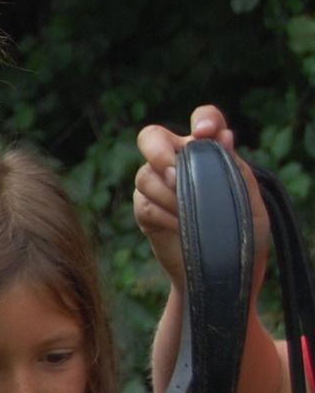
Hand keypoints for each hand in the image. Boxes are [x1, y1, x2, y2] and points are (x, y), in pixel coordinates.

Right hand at [134, 104, 268, 283]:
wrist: (221, 273)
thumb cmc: (241, 236)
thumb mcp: (249, 202)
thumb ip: (236, 170)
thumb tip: (224, 137)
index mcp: (207, 153)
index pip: (204, 120)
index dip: (203, 119)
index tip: (205, 134)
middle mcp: (176, 162)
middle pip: (151, 137)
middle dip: (158, 153)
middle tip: (175, 174)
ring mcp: (156, 185)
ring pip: (145, 175)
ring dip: (167, 195)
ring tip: (188, 214)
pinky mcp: (144, 210)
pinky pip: (143, 203)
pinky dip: (163, 215)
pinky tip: (181, 227)